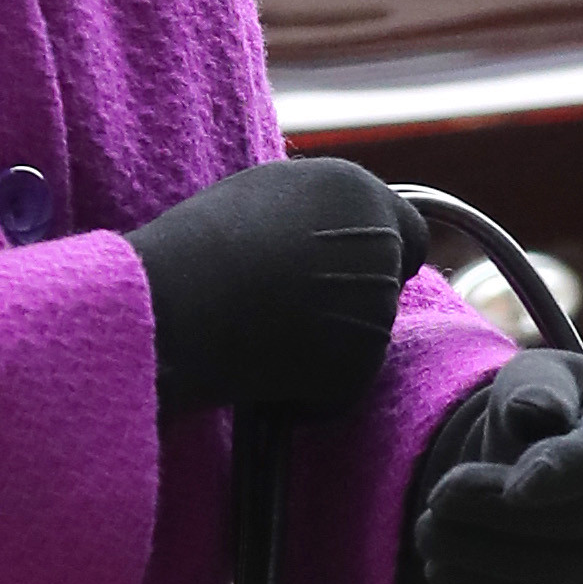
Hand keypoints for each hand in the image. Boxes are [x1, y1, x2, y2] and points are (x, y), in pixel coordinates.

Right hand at [128, 157, 428, 417]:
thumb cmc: (199, 243)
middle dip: (349, 303)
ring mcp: (376, 310)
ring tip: (261, 331)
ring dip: (326, 346)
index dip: (378, 256)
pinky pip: (338, 388)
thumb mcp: (265, 196)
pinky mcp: (358, 369)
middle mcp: (380, 247)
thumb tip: (327, 235)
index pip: (406, 233)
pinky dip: (309, 391)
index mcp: (358, 192)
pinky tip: (260, 368)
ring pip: (361, 340)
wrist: (175, 300)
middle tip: (289, 308)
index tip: (344, 272)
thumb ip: (317, 213)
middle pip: (383, 288)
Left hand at [407, 350, 582, 583]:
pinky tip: (442, 571)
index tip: (513, 487)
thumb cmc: (541, 398)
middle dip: (504, 515)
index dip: (568, 473)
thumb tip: (540, 410)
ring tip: (428, 532)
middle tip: (437, 499)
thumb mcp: (536, 373)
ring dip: (490, 558)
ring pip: (567, 570)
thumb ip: (539, 386)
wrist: (539, 444)